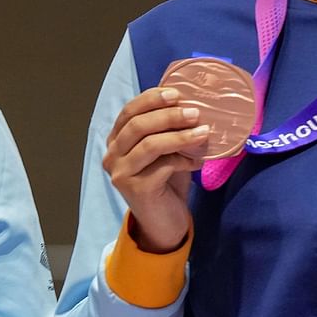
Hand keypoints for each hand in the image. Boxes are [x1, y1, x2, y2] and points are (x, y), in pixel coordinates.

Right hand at [103, 86, 211, 252]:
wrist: (163, 223)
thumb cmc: (166, 182)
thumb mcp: (166, 151)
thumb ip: (168, 131)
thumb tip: (191, 104)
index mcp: (116, 141)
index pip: (129, 111)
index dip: (151, 99)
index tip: (177, 93)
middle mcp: (112, 155)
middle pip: (138, 125)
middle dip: (168, 115)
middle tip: (195, 112)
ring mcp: (120, 173)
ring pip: (150, 144)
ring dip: (180, 136)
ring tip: (204, 132)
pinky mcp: (136, 189)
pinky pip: (162, 166)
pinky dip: (184, 160)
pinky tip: (198, 162)